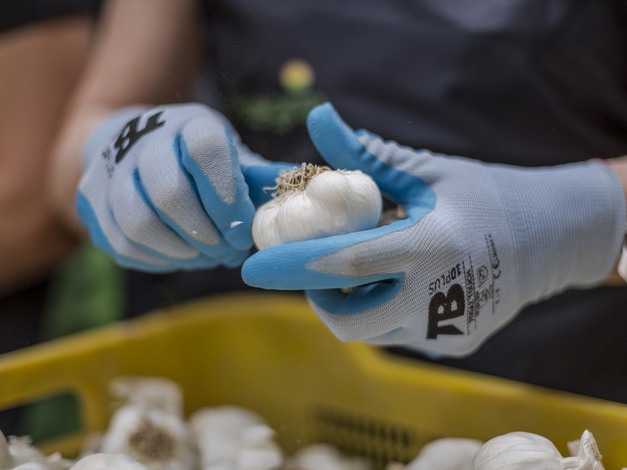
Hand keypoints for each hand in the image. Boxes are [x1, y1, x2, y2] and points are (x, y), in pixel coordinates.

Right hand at [77, 103, 285, 271]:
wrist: (131, 145)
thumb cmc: (198, 159)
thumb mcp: (231, 155)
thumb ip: (259, 178)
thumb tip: (303, 194)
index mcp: (188, 124)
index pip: (204, 150)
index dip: (226, 195)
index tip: (243, 228)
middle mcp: (143, 142)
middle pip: (167, 191)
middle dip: (206, 233)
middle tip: (230, 253)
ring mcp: (110, 172)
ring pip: (138, 222)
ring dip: (182, 251)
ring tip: (209, 258)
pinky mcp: (91, 205)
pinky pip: (122, 244)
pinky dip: (159, 260)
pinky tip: (184, 258)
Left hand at [242, 103, 624, 355]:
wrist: (550, 240)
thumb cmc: (486, 196)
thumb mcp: (429, 172)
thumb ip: (370, 155)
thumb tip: (318, 118)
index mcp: (434, 247)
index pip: (349, 264)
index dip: (295, 265)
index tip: (252, 267)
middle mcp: (440, 298)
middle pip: (350, 321)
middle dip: (319, 299)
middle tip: (318, 272)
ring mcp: (448, 331)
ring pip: (371, 331)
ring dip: (352, 303)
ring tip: (368, 270)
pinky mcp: (454, 346)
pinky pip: (398, 335)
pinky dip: (384, 311)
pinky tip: (404, 284)